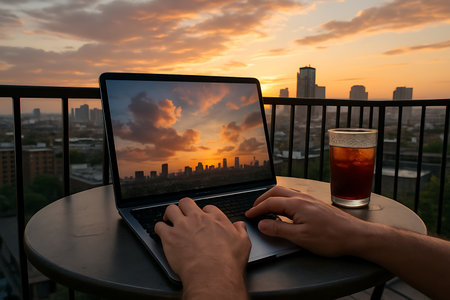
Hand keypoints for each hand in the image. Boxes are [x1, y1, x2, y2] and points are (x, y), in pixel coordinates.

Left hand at [155, 198, 250, 298]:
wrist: (212, 274)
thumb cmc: (228, 261)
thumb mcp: (243, 243)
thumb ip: (241, 231)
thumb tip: (240, 225)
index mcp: (215, 218)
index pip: (207, 207)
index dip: (204, 213)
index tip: (203, 218)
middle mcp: (198, 218)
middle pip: (186, 202)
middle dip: (184, 207)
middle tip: (183, 214)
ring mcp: (182, 226)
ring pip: (171, 210)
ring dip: (169, 214)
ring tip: (169, 219)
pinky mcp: (170, 237)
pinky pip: (159, 226)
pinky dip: (159, 228)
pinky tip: (161, 232)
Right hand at [245, 185, 369, 256]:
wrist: (355, 235)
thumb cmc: (331, 238)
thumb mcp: (301, 238)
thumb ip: (279, 230)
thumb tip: (262, 225)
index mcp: (296, 204)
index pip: (270, 202)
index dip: (257, 209)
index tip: (249, 215)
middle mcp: (302, 198)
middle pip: (276, 191)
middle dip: (262, 199)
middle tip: (254, 209)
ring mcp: (310, 199)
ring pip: (286, 192)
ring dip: (273, 197)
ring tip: (267, 208)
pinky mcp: (316, 203)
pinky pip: (294, 196)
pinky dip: (283, 199)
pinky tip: (286, 209)